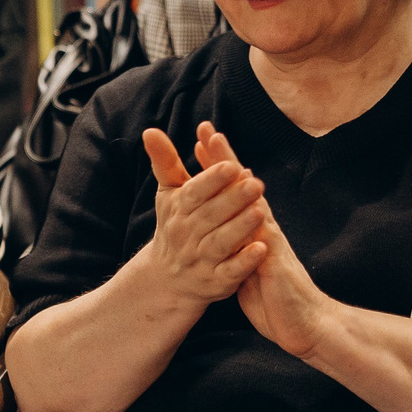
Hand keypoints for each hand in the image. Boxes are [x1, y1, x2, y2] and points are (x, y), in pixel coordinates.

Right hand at [138, 121, 269, 304]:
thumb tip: (149, 130)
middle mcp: (186, 235)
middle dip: (233, 200)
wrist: (166, 277)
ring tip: (261, 211)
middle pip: (210, 216)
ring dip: (240, 227)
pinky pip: (230, 272)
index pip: (194, 193)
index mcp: (178, 210)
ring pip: (221, 243)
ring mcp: (200, 260)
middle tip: (256, 184)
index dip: (212, 180)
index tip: (230, 166)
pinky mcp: (215, 282)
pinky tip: (261, 249)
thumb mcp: (169, 194)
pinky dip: (245, 262)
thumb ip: (164, 161)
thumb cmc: (174, 225)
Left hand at [188, 128, 344, 360]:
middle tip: (207, 130)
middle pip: (242, 188)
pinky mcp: (275, 260)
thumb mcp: (244, 268)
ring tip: (223, 153)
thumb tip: (220, 231)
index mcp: (251, 231)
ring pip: (253, 202)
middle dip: (225, 160)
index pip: (231, 193)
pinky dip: (255, 216)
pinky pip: (263, 235)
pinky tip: (247, 196)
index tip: (199, 142)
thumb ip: (235, 247)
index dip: (216, 169)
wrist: (303, 326)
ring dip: (239, 178)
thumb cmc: (273, 298)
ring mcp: (270, 242)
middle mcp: (262, 229)